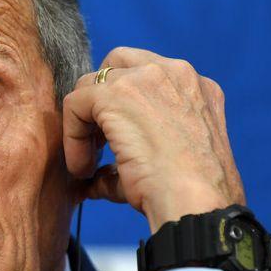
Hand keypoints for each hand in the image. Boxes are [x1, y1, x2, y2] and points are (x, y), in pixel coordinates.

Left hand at [63, 47, 245, 233]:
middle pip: (116, 65)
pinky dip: (72, 137)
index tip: (113, 143)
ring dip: (83, 123)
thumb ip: (133, 158)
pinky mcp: (117, 92)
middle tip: (98, 143)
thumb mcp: (168, 164)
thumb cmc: (190, 196)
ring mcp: (148, 77)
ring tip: (87, 164)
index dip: (122, 107)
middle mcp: (177, 73)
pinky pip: (75, 104)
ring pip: (91, 84)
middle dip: (99, 100)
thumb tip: (96, 180)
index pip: (145, 76)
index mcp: (197, 89)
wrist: (195, 205)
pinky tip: (83, 168)